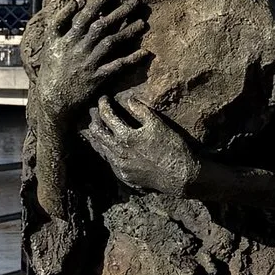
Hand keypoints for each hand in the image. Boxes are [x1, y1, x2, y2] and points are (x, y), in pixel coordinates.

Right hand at [32, 0, 146, 122]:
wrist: (52, 97)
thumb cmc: (52, 66)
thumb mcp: (50, 40)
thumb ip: (61, 18)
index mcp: (68, 38)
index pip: (86, 15)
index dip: (100, 1)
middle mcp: (79, 48)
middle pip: (102, 26)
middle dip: (120, 12)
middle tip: (136, 1)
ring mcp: (89, 63)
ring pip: (111, 44)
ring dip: (128, 32)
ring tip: (143, 23)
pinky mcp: (98, 78)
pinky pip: (117, 67)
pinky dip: (131, 59)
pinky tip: (145, 52)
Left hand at [85, 96, 204, 199]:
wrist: (180, 176)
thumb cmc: (172, 148)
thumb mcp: (158, 125)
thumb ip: (141, 111)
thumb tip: (129, 100)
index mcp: (126, 137)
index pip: (107, 116)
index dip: (103, 104)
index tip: (103, 98)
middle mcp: (118, 153)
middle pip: (96, 133)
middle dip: (94, 120)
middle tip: (95, 112)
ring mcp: (120, 166)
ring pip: (101, 148)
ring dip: (99, 136)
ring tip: (100, 127)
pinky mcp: (124, 176)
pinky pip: (110, 160)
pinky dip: (108, 150)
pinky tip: (112, 146)